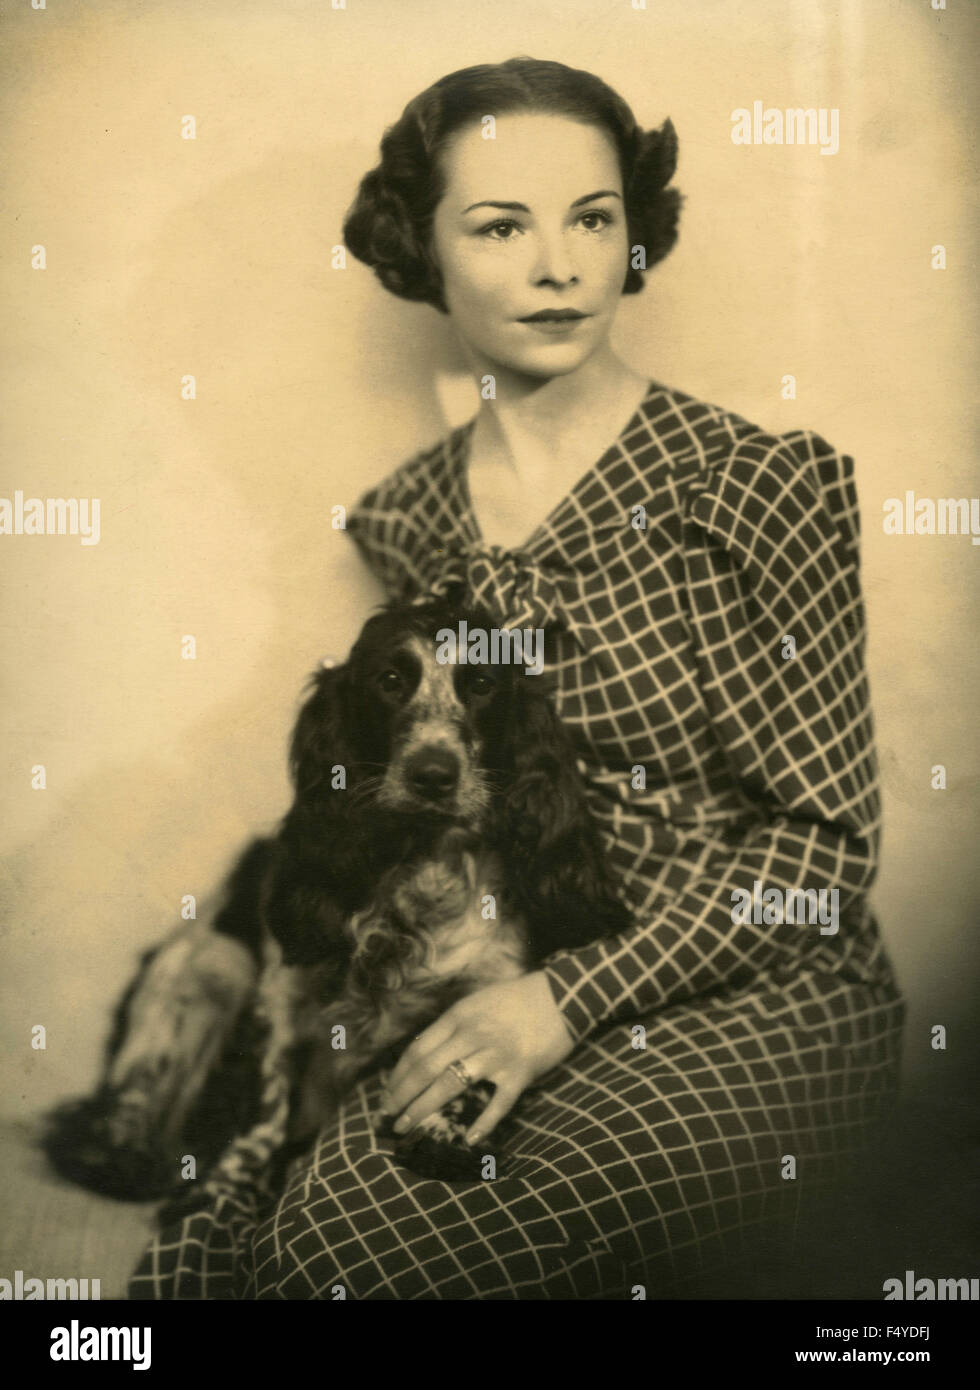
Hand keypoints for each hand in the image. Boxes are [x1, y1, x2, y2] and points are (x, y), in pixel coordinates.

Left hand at [379, 971, 575, 1145]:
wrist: (563, 995)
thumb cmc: (517, 998)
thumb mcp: (477, 1002)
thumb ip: (453, 1025)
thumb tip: (425, 1052)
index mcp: (458, 1016)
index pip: (418, 1050)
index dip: (398, 1076)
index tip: (386, 1094)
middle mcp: (472, 1035)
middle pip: (426, 1070)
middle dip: (402, 1096)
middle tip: (388, 1117)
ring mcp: (496, 1055)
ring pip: (450, 1085)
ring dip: (423, 1108)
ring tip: (407, 1127)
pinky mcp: (520, 1073)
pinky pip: (498, 1103)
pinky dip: (484, 1122)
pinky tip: (470, 1138)